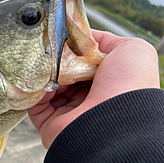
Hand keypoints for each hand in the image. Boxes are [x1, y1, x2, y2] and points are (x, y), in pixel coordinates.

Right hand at [28, 30, 159, 148]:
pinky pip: (35, 105)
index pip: (83, 63)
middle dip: (54, 59)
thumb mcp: (131, 50)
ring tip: (43, 62)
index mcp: (107, 84)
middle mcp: (89, 100)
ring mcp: (69, 114)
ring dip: (43, 73)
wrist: (116, 121)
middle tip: (49, 48)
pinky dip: (33, 90)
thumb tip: (81, 38)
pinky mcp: (51, 126)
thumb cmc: (129, 86)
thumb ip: (107, 40)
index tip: (62, 36)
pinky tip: (37, 78)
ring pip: (47, 88)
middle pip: (63, 74)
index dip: (72, 48)